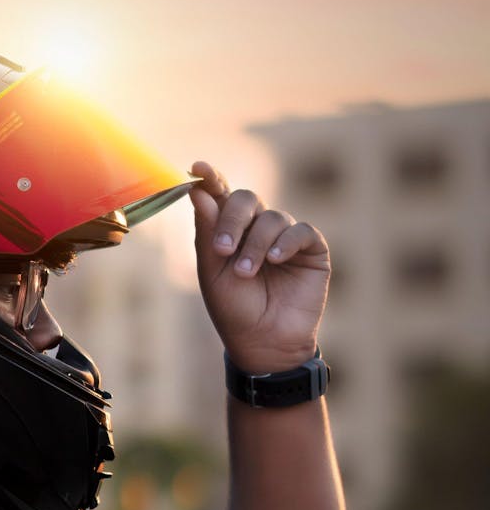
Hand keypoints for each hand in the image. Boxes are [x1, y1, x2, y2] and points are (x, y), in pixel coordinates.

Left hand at [189, 161, 329, 373]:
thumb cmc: (234, 308)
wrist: (263, 342)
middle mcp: (256, 227)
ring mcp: (284, 236)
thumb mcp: (213, 271)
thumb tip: (198, 192)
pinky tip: (275, 261)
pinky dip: (285, 243)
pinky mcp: (311, 249)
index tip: (197, 168)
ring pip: (272, 218)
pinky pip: (300, 231)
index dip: (210, 178)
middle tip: (221, 248)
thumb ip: (208, 232)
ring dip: (255, 245)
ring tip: (246, 273)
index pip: (220, 194)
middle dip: (232, 219)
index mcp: (228, 229)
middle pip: (246, 199)